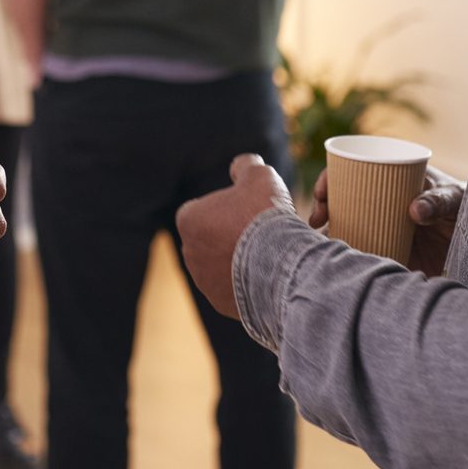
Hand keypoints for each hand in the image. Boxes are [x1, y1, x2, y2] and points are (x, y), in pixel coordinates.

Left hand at [176, 154, 293, 320]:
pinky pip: (233, 289)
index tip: (246, 208)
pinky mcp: (221, 303)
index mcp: (188, 220)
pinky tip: (267, 274)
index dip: (225, 206)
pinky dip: (247, 282)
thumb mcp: (258, 175)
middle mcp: (189, 252)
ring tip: (266, 254)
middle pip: (210, 238)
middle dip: (229, 235)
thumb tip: (240, 165)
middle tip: (259, 231)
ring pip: (220, 265)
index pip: (201, 209)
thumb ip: (245, 166)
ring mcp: (204, 281)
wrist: (279, 265)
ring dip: (238, 259)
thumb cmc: (264, 215)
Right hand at [310, 163, 464, 276]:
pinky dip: (348, 256)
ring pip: (348, 225)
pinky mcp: (389, 250)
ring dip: (330, 231)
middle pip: (342, 200)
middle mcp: (382, 201)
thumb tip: (415, 210)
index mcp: (392, 178)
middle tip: (316, 220)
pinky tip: (337, 263)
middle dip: (323, 207)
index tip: (322, 192)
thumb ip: (438, 201)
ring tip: (321, 242)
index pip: (353, 172)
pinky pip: (363, 251)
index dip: (331, 179)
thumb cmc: (467, 208)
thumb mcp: (455, 199)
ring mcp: (383, 225)